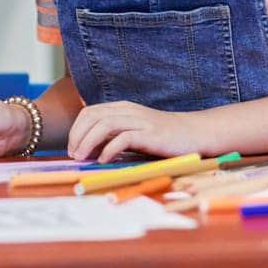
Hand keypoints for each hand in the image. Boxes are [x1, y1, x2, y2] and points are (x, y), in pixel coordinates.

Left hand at [68, 101, 208, 161]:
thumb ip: (116, 136)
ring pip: (104, 124)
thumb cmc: (163, 136)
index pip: (90, 112)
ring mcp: (140, 120)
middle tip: (73, 155)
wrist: (195, 132)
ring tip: (83, 157)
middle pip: (93, 116)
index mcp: (122, 108)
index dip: (76, 129)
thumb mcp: (135, 132)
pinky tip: (104, 159)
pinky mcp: (151, 133)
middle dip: (77, 135)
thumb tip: (92, 150)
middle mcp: (128, 110)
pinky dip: (110, 148)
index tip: (72, 148)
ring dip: (88, 141)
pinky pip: (124, 137)